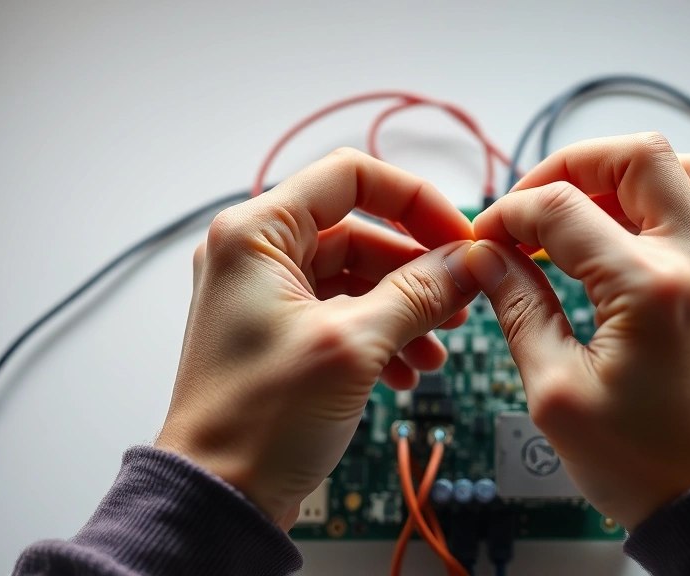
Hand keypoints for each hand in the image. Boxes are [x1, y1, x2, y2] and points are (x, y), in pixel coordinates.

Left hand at [155, 148, 479, 528]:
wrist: (220, 497)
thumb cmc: (259, 421)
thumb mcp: (353, 346)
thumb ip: (419, 293)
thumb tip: (469, 262)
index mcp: (256, 234)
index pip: (351, 176)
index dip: (415, 200)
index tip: (458, 237)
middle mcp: (256, 255)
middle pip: (360, 231)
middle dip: (417, 269)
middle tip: (461, 300)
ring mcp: (267, 297)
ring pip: (357, 278)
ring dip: (406, 308)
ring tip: (439, 348)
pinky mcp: (280, 334)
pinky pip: (344, 314)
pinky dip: (383, 335)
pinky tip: (408, 372)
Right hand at [464, 134, 689, 529]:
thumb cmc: (645, 465)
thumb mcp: (557, 392)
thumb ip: (519, 308)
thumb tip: (488, 258)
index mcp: (652, 289)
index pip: (563, 208)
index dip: (511, 214)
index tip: (488, 238)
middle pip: (639, 154)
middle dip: (573, 165)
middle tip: (535, 203)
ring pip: (687, 170)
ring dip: (627, 176)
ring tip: (583, 213)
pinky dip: (663, 205)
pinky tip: (625, 242)